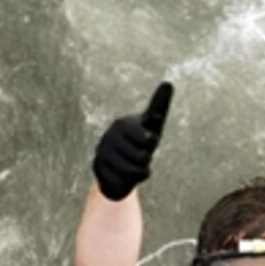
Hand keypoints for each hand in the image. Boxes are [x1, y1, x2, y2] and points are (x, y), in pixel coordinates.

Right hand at [92, 82, 172, 200]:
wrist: (120, 162)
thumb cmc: (141, 140)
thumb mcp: (153, 124)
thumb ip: (159, 105)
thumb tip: (168, 82)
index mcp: (123, 124)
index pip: (148, 140)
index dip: (151, 143)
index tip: (147, 140)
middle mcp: (109, 137)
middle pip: (142, 158)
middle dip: (146, 161)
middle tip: (140, 156)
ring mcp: (101, 153)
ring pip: (133, 172)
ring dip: (139, 173)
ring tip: (134, 166)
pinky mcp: (96, 168)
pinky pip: (121, 182)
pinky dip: (127, 182)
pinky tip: (123, 175)